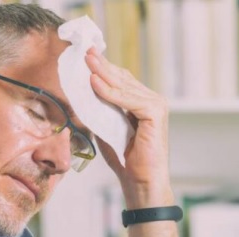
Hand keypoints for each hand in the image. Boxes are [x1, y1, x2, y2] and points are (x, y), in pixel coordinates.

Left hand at [84, 48, 173, 208]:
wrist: (140, 183)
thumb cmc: (125, 161)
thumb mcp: (106, 129)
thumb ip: (100, 112)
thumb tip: (82, 95)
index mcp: (142, 104)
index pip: (121, 81)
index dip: (104, 69)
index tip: (86, 58)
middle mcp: (152, 101)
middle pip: (123, 79)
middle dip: (103, 66)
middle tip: (86, 52)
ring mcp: (156, 106)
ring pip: (125, 86)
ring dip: (104, 74)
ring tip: (88, 62)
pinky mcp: (155, 113)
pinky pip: (128, 99)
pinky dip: (111, 92)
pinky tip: (96, 83)